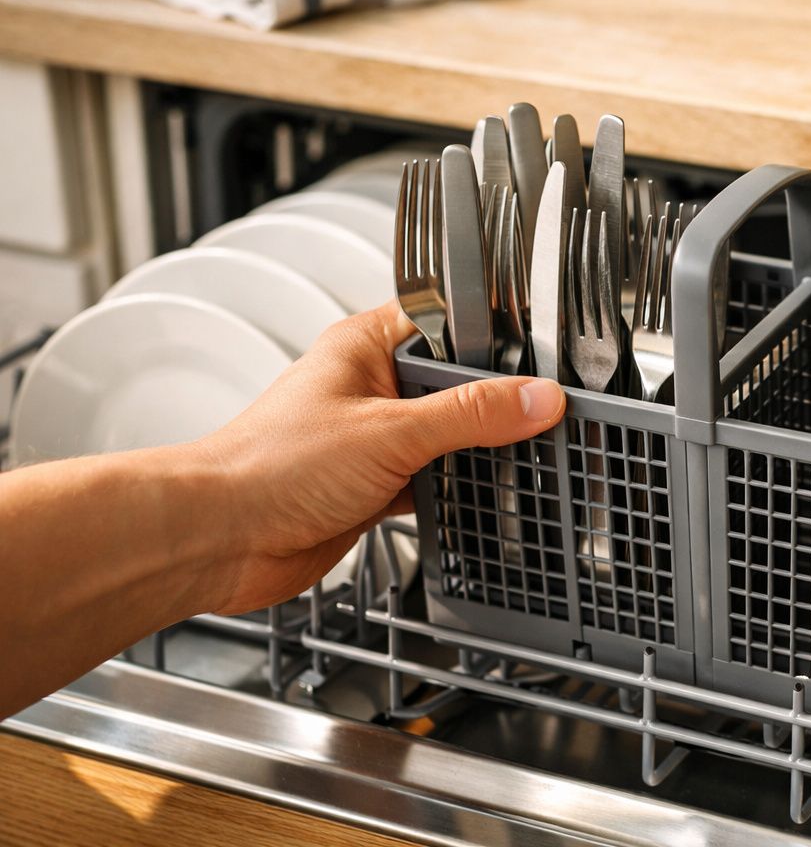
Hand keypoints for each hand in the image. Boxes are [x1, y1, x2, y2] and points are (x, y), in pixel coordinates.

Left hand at [194, 303, 564, 613]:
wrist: (218, 539)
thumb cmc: (267, 467)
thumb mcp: (391, 432)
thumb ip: (470, 415)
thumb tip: (535, 398)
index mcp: (365, 347)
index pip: (446, 321)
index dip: (493, 336)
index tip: (542, 356)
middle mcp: (369, 387)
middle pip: (454, 383)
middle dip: (493, 402)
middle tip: (541, 411)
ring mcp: (372, 438)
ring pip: (445, 434)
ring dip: (473, 450)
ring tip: (519, 452)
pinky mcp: (372, 484)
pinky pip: (431, 478)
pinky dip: (454, 488)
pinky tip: (479, 494)